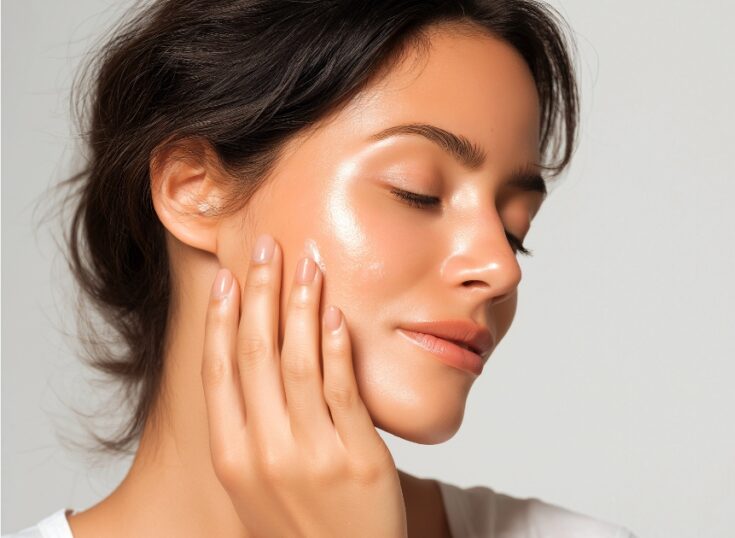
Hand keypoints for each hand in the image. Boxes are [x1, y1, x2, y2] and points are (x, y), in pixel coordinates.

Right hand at [201, 233, 406, 536]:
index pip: (219, 372)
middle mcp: (264, 454)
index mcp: (232, 458)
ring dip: (301, 305)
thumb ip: (252, 432)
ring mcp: (311, 456)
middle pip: (255, 355)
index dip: (221, 319)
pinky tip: (336, 313)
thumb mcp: (258, 486)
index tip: (227, 277)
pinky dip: (337, 346)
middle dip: (261, 292)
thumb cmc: (303, 527)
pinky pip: (342, 390)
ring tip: (307, 263)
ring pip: (298, 363)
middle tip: (266, 246)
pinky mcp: (357, 459)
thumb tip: (253, 366)